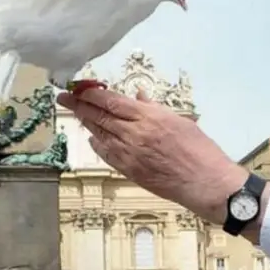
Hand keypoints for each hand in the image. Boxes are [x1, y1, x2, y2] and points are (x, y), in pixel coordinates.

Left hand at [57, 87, 246, 223]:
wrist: (205, 182)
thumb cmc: (199, 150)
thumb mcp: (179, 120)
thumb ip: (154, 108)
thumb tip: (139, 96)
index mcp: (149, 117)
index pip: (111, 101)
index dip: (90, 93)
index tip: (78, 87)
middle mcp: (135, 135)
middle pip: (99, 116)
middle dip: (78, 106)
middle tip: (63, 98)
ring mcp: (130, 154)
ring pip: (100, 134)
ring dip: (86, 123)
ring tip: (76, 113)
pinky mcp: (130, 171)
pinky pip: (107, 154)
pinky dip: (97, 144)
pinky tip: (92, 138)